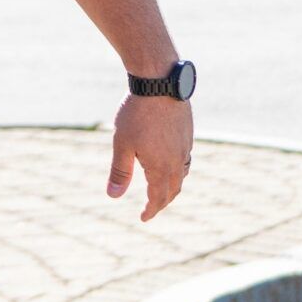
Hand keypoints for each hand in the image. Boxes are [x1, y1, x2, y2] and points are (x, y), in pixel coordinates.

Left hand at [107, 94, 192, 221]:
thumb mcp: (122, 144)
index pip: (158, 197)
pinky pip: (186, 159)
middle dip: (162, 201)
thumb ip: (120, 171)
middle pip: (173, 189)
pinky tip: (170, 163)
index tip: (143, 218)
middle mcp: (178, 160)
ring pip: (182, 175)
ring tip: (161, 189)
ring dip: (172, 186)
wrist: (160, 83)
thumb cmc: (137, 113)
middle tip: (151, 208)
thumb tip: (113, 196)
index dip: (151, 210)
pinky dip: (178, 170)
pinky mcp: (187, 133)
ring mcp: (186, 146)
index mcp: (161, 167)